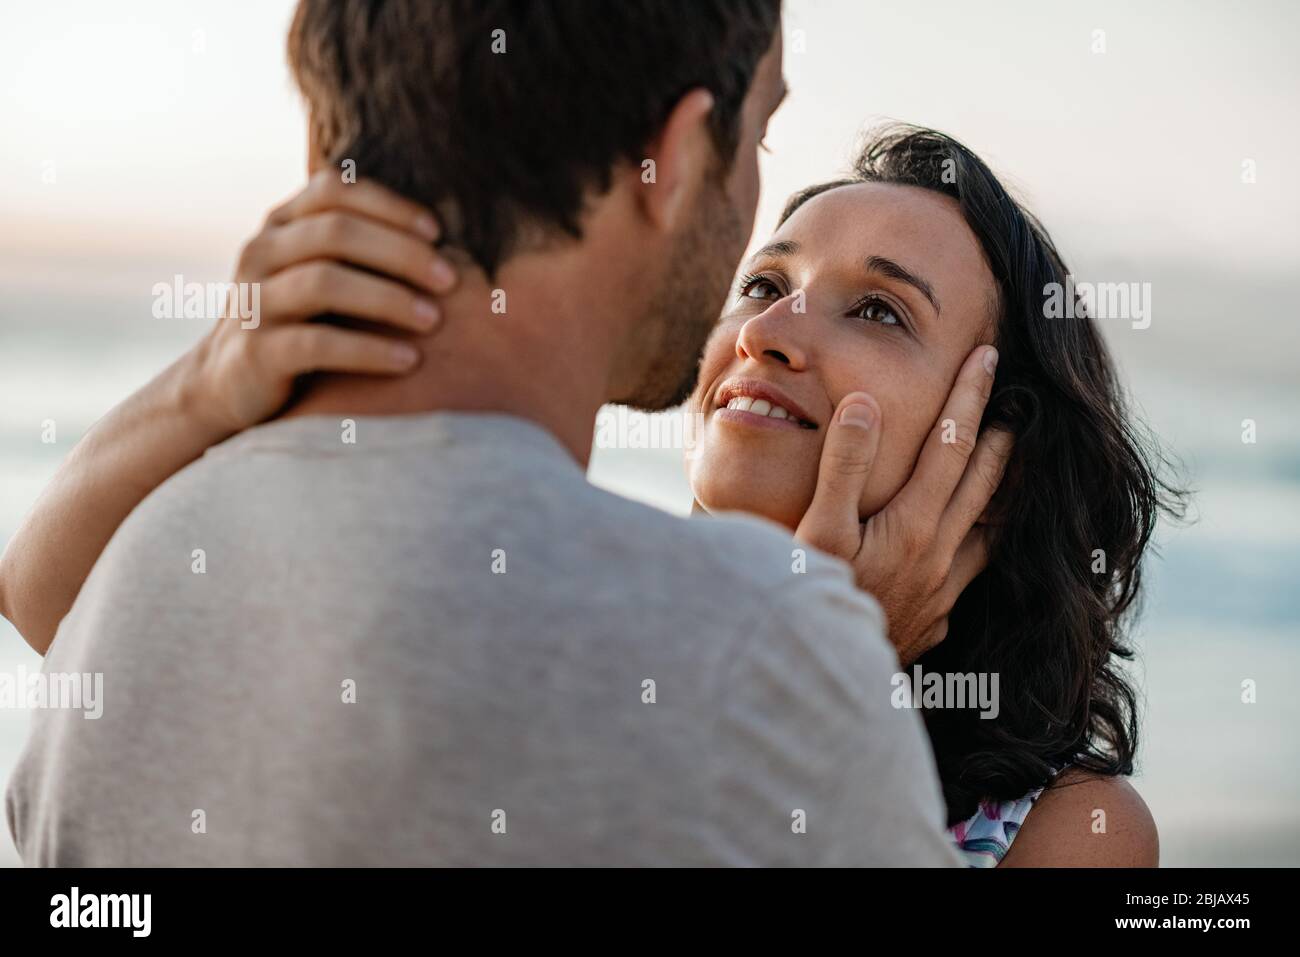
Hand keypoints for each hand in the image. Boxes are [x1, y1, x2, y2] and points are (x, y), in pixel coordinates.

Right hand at [185, 171, 457, 435]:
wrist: (231, 383)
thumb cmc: (301, 321)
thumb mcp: (322, 273)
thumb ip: (362, 248)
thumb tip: (447, 238)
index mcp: (282, 223)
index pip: (335, 190)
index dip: (389, 206)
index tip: (438, 233)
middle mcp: (260, 252)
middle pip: (336, 233)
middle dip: (401, 254)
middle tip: (450, 281)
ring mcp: (253, 301)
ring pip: (324, 283)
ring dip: (389, 299)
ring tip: (434, 319)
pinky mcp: (256, 352)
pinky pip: (317, 344)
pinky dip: (369, 351)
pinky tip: (408, 360)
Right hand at [794, 345, 1012, 665]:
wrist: (820, 680)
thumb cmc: (812, 597)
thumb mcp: (819, 528)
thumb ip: (845, 464)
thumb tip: (868, 403)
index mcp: (915, 524)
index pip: (952, 444)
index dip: (969, 396)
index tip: (988, 357)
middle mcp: (940, 556)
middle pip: (982, 483)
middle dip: (999, 435)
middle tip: (1016, 401)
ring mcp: (942, 593)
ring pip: (989, 532)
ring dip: (1002, 495)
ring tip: (1011, 470)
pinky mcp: (935, 621)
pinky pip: (972, 574)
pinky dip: (981, 547)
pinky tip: (970, 547)